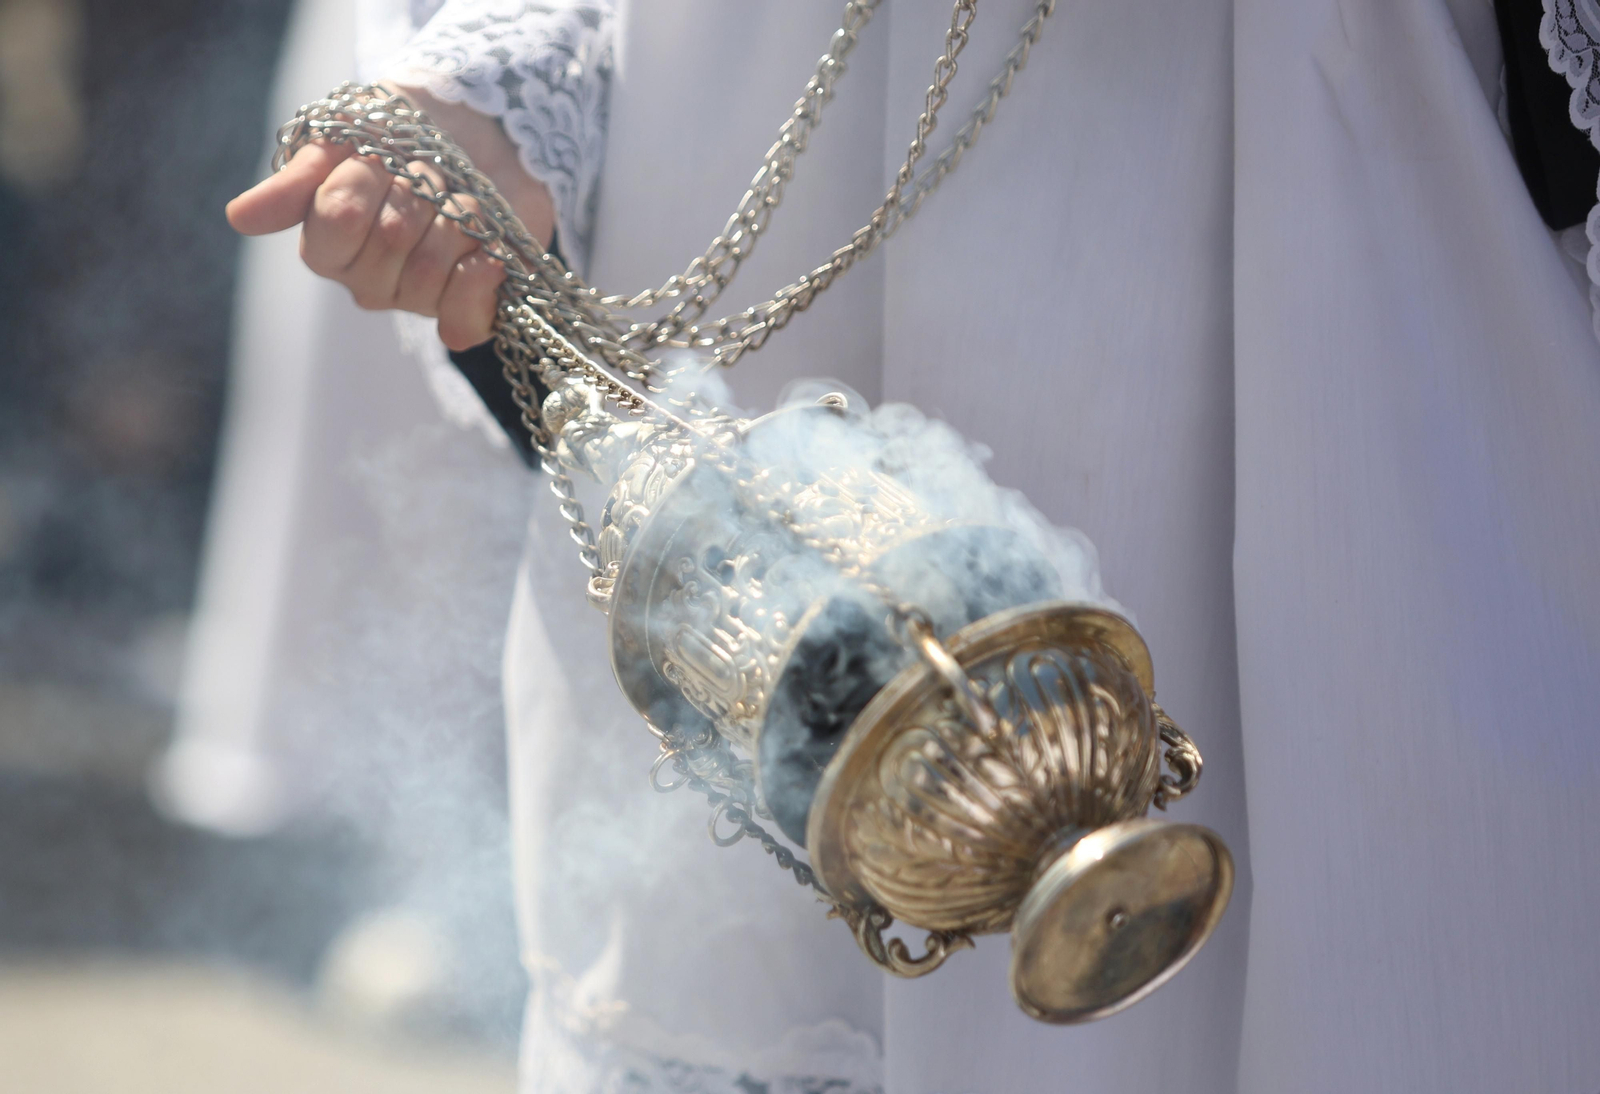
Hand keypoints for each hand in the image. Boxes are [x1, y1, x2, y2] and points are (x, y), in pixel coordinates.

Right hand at [225, 84, 555, 351]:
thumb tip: (240, 218)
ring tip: (463, 199)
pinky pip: (463, 322)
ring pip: (428, 273)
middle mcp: (368, 279)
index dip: (367, 182)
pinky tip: (489, 254)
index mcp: (328, 241)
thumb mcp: (346, 139)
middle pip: (391, 242)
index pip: (337, 219)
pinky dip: (481, 281)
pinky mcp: (468, 310)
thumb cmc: (403, 140)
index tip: (382, 156)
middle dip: (420, 193)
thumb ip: (299, 180)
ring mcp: (416, 299)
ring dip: (458, 220)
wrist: (483, 137)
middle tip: (430, 175)